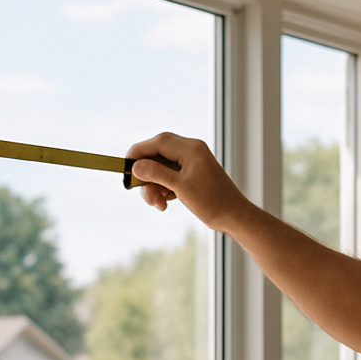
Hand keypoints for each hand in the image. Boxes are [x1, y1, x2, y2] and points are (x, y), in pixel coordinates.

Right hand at [125, 132, 251, 232]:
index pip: (157, 142)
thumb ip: (157, 174)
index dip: (138, 152)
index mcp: (191, 149)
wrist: (235, 217)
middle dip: (148, 175)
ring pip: (163, 168)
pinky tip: (166, 203)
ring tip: (158, 205)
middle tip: (146, 195)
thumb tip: (135, 166)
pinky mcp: (193, 175)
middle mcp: (192, 151)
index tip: (124, 165)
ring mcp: (193, 163)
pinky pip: (171, 176)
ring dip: (155, 186)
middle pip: (158, 155)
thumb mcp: (180, 188)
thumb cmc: (212, 202)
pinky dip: (165, 188)